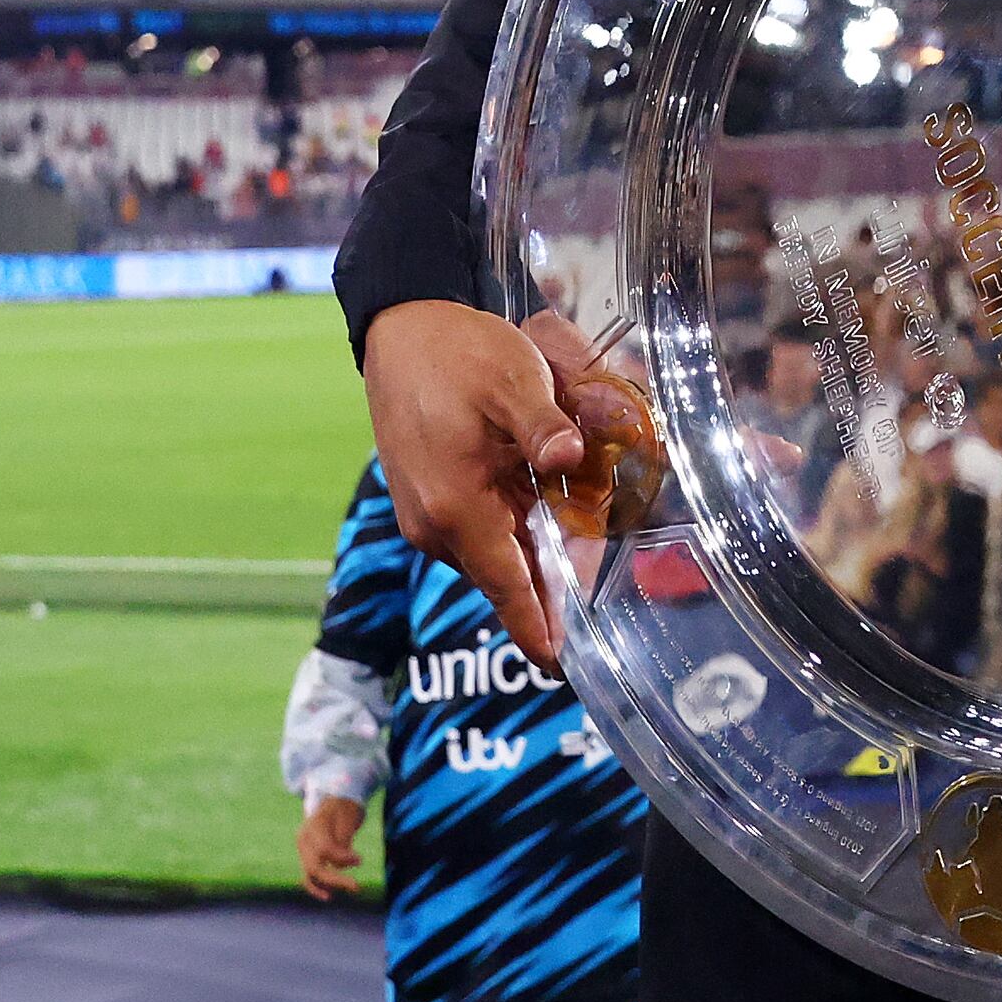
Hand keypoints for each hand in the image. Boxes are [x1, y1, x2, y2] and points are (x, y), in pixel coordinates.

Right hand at [296, 794, 366, 900]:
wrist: (334, 802)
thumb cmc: (344, 809)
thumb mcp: (347, 820)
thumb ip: (342, 842)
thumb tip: (340, 866)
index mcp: (313, 825)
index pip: (325, 849)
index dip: (343, 858)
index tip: (359, 860)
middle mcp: (304, 839)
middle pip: (314, 866)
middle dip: (335, 880)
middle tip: (357, 887)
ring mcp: (303, 850)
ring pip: (309, 874)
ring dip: (327, 885)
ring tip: (349, 888)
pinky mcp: (307, 857)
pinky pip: (308, 876)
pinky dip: (317, 886)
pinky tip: (328, 895)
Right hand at [361, 300, 652, 668]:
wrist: (401, 332)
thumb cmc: (457, 355)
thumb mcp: (513, 380)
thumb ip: (545, 426)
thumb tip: (571, 458)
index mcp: (457, 508)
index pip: (506, 588)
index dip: (536, 629)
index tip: (560, 669)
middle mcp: (436, 526)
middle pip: (508, 574)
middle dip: (554, 576)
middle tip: (601, 563)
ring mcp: (426, 518)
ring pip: (496, 553)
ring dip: (534, 546)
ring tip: (578, 519)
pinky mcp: (427, 504)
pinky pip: (480, 533)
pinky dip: (513, 527)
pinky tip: (540, 498)